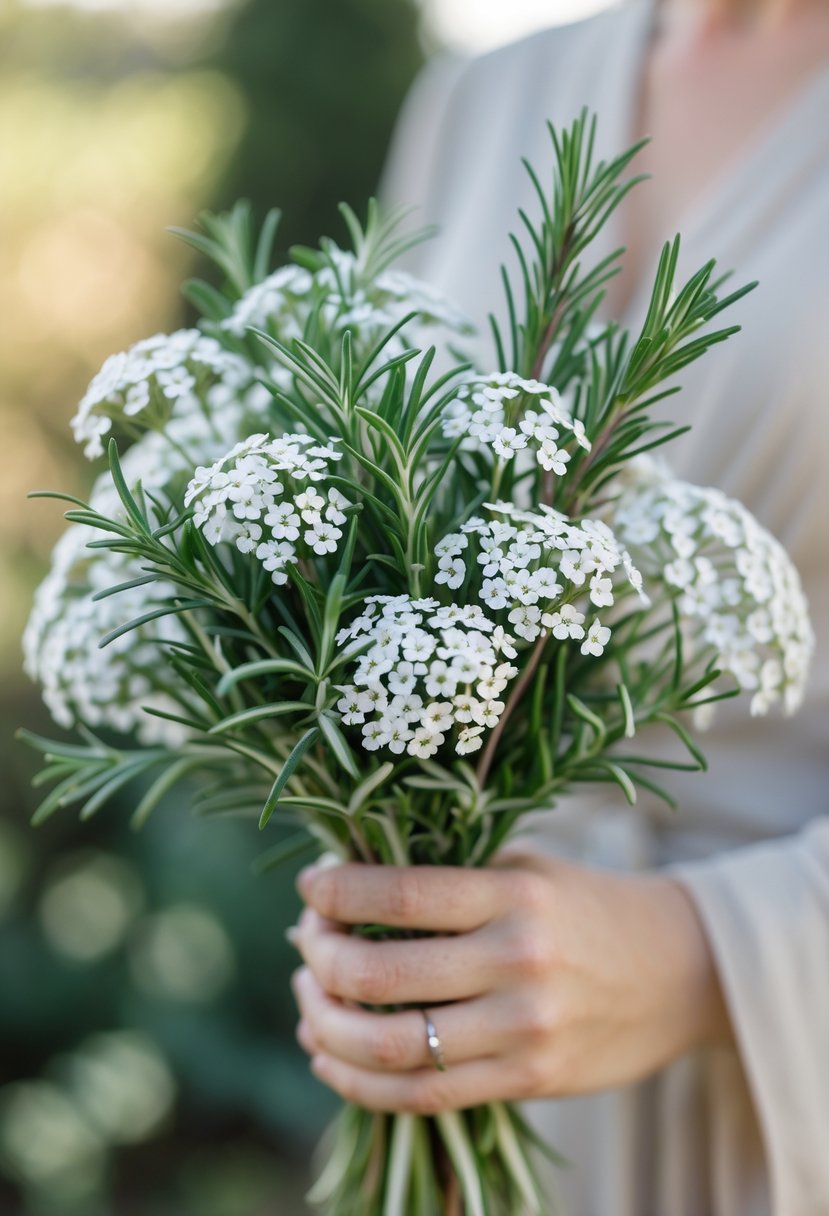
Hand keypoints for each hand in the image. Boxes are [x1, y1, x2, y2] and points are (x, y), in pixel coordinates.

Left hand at [291, 853, 730, 1113]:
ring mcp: (523, 1030)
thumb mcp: (528, 869)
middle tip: (304, 943)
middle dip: (319, 958)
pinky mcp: (528, 1081)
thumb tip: (347, 888)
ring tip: (307, 999)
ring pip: (391, 1046)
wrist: (683, 970)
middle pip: (380, 974)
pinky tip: (330, 1056)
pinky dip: (359, 1081)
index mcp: (515, 895)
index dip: (337, 891)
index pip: (400, 893)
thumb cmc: (588, 906)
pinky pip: (423, 1096)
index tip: (310, 886)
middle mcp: (517, 961)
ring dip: (325, 1025)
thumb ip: (452, 878)